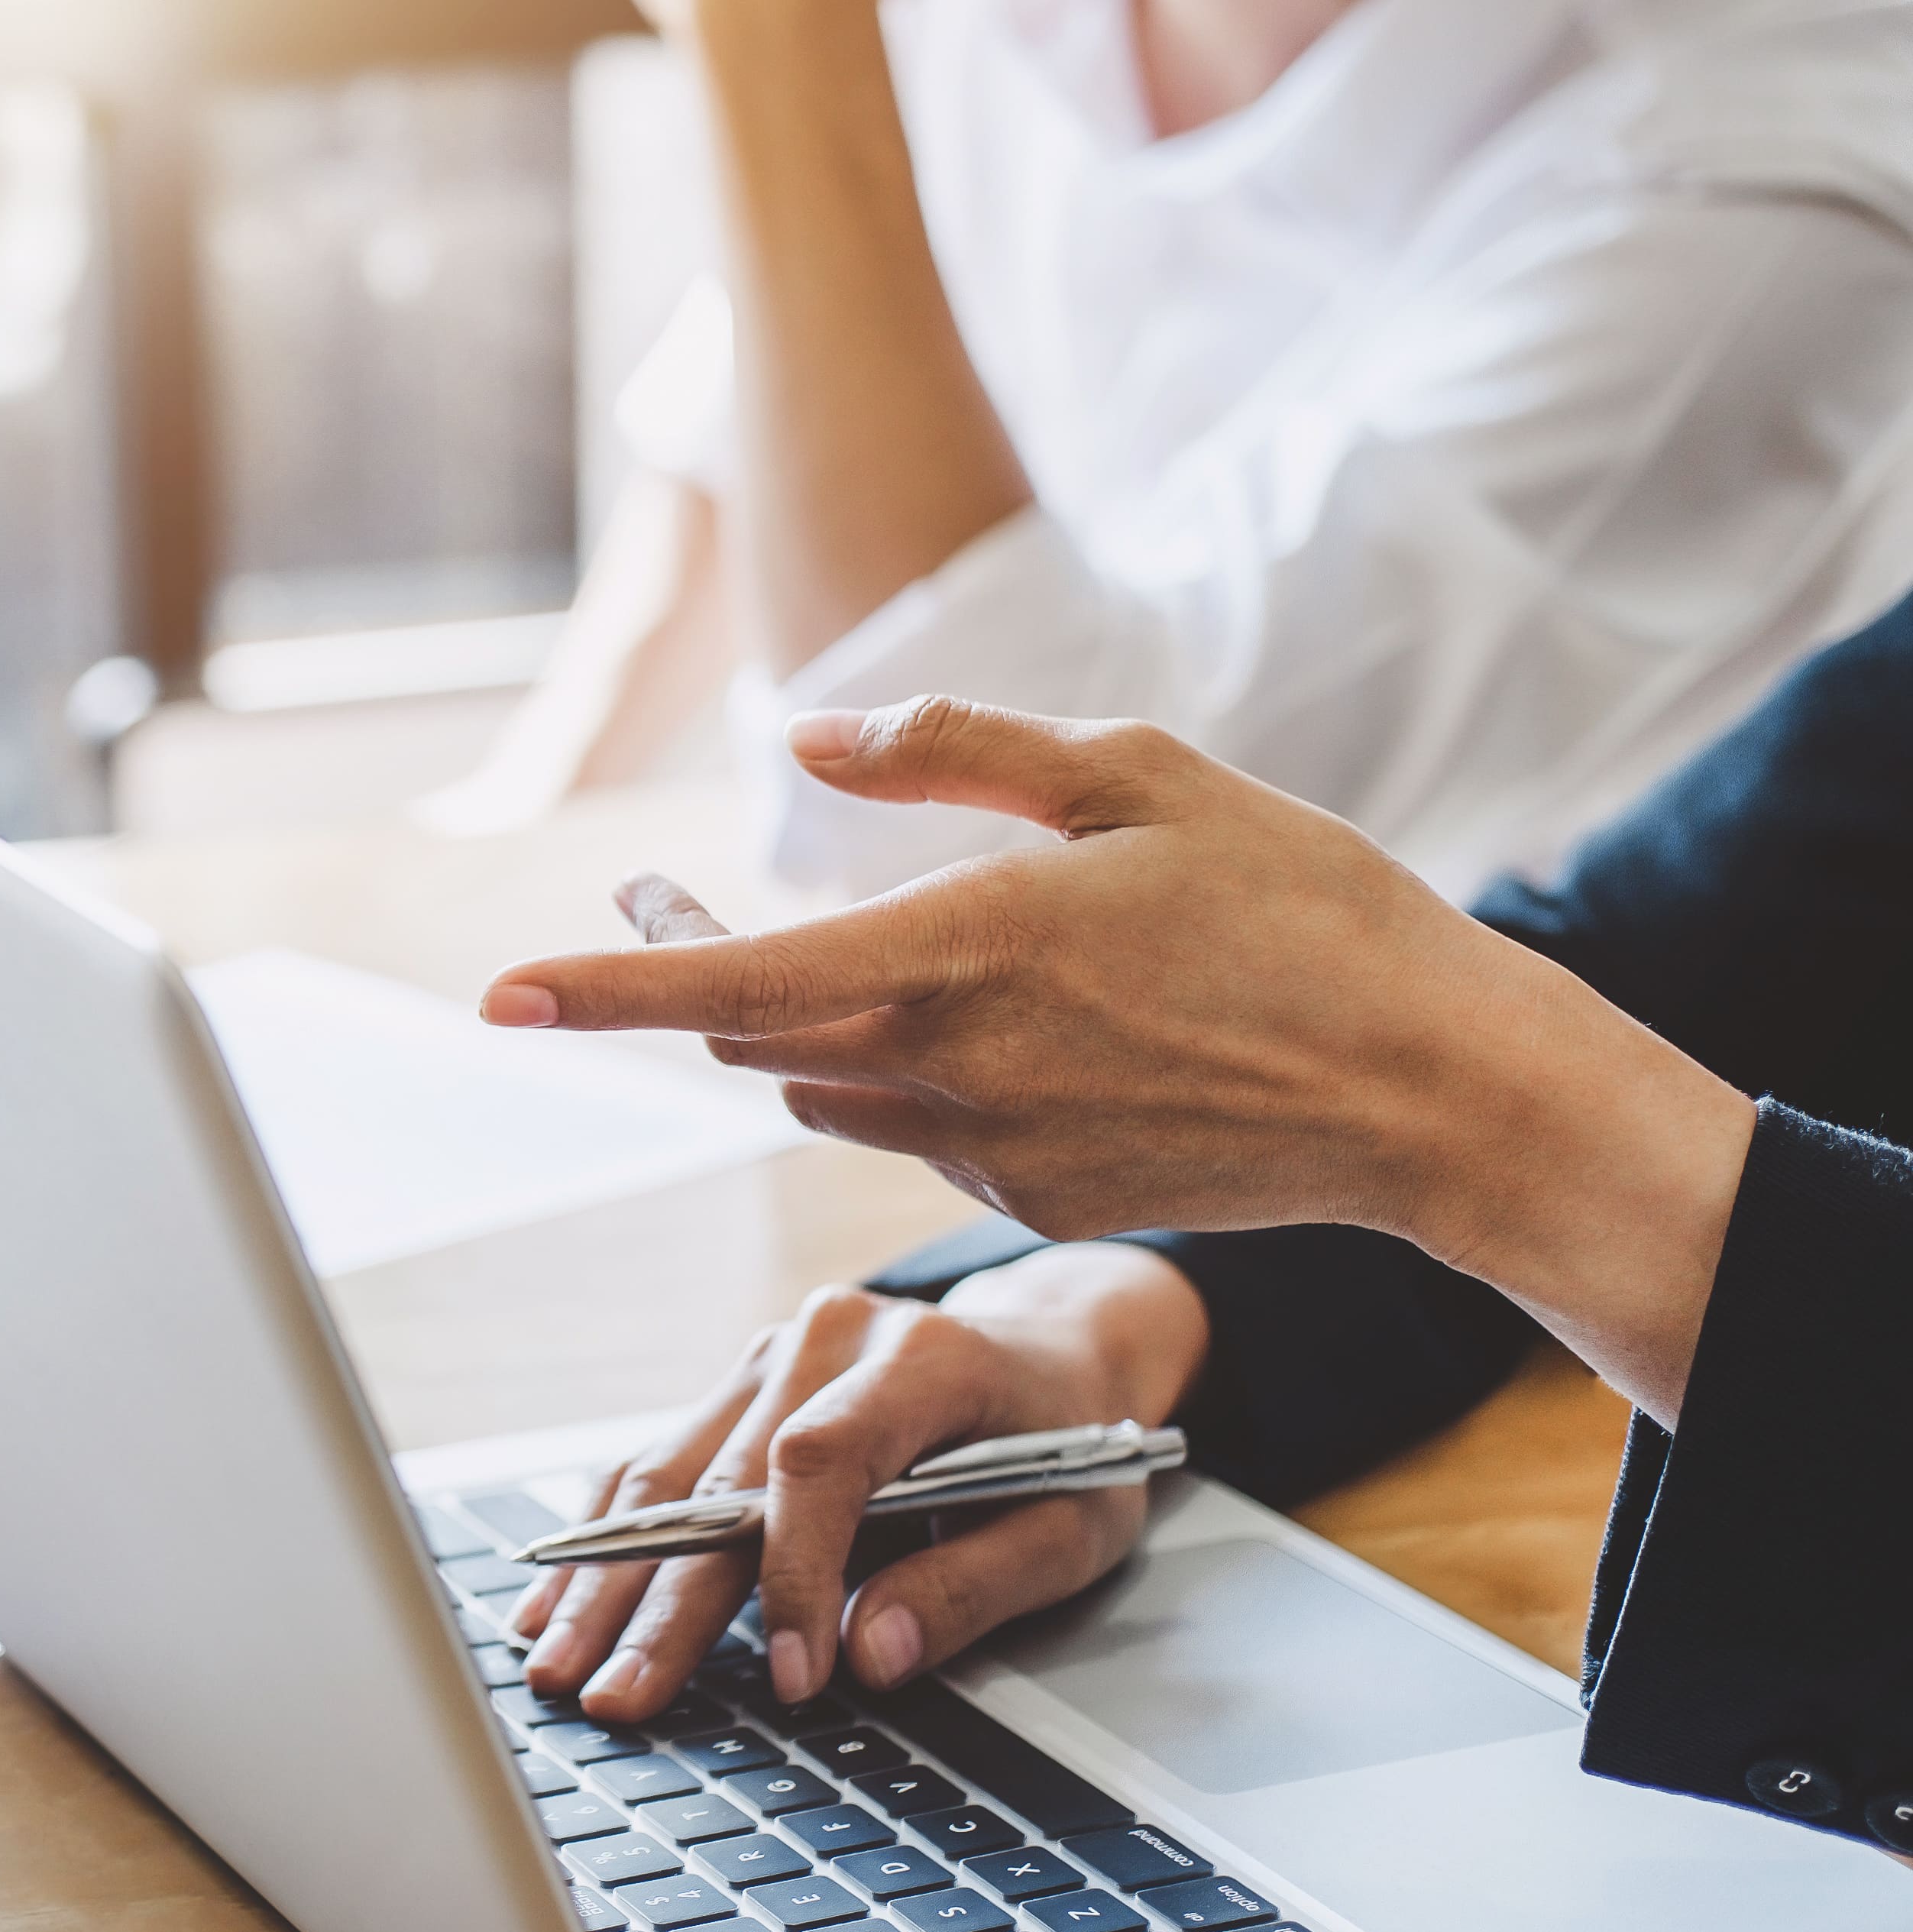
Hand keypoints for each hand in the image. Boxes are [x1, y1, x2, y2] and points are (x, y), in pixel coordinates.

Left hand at [480, 696, 1752, 1421]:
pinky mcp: (1033, 1195)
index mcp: (965, 948)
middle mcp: (954, 1064)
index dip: (603, 989)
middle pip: (753, 1033)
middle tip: (655, 896)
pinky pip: (916, 1127)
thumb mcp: (1135, 772)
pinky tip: (1000, 1022)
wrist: (1430, 1090)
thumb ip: (952, 754)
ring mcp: (990, 1146)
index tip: (500, 995)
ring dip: (792, 1021)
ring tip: (812, 942)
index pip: (730, 982)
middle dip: (684, 971)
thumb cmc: (1302, 905)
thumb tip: (804, 736)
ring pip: (823, 1083)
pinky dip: (907, 1069)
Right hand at [514, 1246, 1207, 1719]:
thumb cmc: (1070, 1444)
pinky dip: (604, 1539)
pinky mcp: (737, 1386)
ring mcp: (770, 1355)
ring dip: (606, 1579)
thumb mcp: (1073, 1525)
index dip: (794, 1572)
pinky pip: (656, 1465)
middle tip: (614, 1697)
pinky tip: (554, 1602)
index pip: (823, 1461)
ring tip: (556, 1665)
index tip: (790, 1677)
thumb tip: (871, 1659)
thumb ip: (976, 1588)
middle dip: (661, 1603)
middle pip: (721, 1479)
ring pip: (667, 1474)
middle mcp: (828, 1338)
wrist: (1050, 1352)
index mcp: (924, 1357)